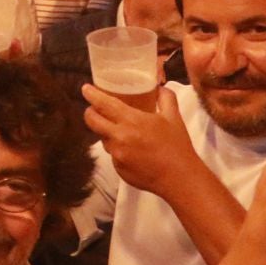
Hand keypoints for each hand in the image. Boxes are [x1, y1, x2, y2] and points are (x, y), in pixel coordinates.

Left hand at [81, 82, 196, 195]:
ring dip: (107, 132)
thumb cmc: (177, 146)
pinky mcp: (118, 170)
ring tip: (120, 131)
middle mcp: (119, 138)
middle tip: (94, 109)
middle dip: (89, 112)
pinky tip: (132, 151)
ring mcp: (117, 155)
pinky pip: (113, 155)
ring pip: (103, 139)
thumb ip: (165, 98)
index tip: (85, 89)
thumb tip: (160, 86)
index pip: (103, 104)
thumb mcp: (174, 117)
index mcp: (131, 121)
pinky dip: (118, 150)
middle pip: (92, 121)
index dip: (91, 95)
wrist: (179, 178)